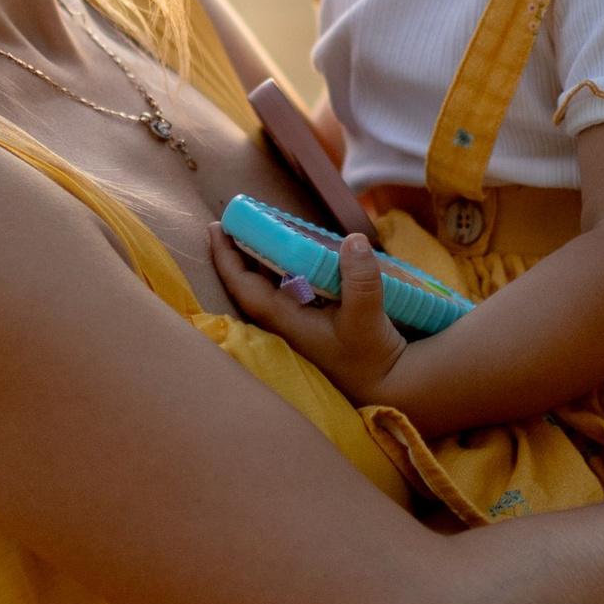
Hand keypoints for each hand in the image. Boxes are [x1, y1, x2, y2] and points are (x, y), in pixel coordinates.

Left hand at [213, 224, 412, 407]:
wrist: (387, 386)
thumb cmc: (371, 359)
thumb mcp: (368, 320)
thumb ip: (361, 281)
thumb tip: (353, 241)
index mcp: (287, 320)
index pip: (244, 287)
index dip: (226, 258)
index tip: (215, 228)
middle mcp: (288, 319)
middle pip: (253, 280)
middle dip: (242, 249)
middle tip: (240, 217)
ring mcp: (302, 320)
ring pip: (274, 282)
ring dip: (268, 255)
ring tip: (268, 225)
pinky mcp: (318, 318)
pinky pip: (296, 285)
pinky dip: (294, 264)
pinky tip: (302, 249)